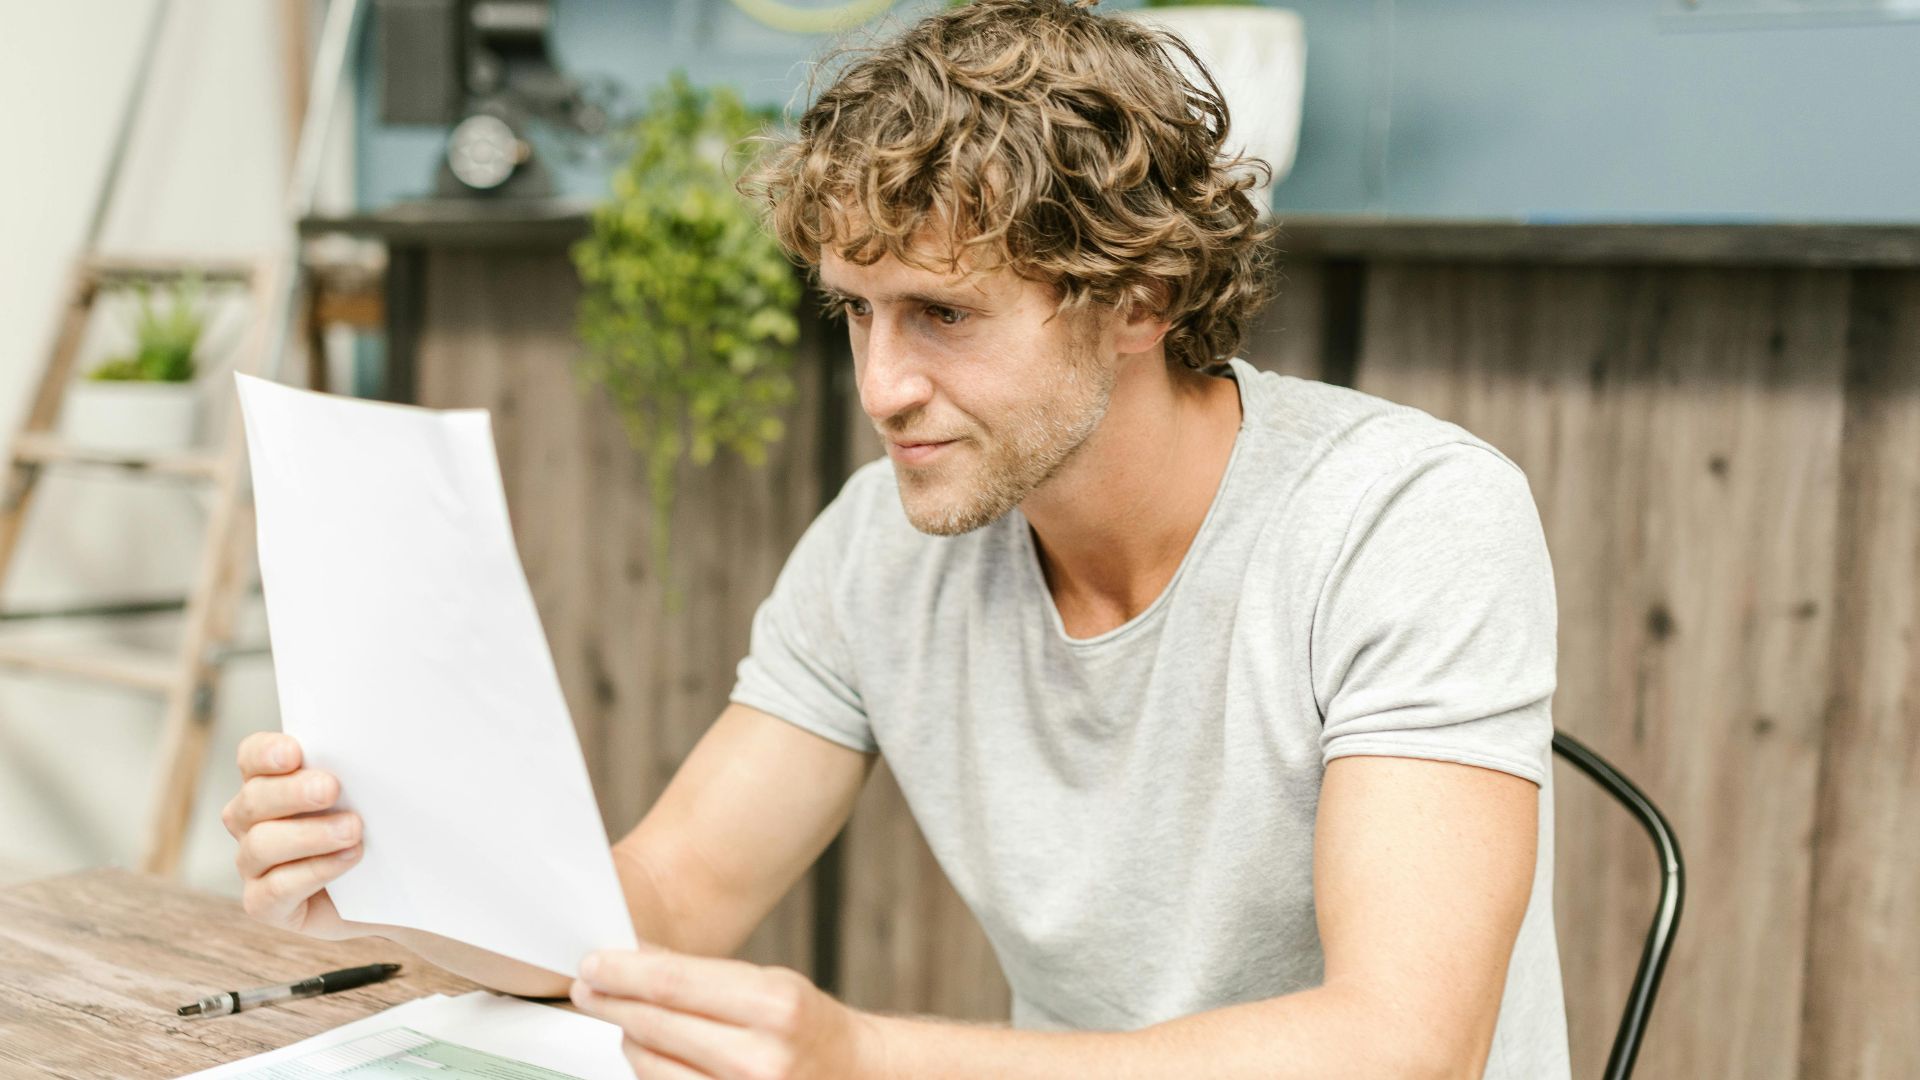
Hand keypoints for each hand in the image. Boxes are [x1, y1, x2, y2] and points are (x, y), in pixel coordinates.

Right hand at [220, 732, 366, 939]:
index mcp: (271, 784)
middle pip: (253, 799)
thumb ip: (359, 772)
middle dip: (292, 792)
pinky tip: (348, 859)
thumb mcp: (371, 795)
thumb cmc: (378, 830)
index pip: (251, 758)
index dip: (265, 753)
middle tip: (331, 789)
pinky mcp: (266, 904)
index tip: (294, 753)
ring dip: (308, 835)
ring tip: (353, 830)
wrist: (393, 890)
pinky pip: (275, 889)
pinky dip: (313, 871)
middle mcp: (252, 822)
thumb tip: (378, 747)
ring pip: (260, 844)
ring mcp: (254, 865)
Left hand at [570, 947, 883, 1079]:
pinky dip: (648, 1066)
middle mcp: (759, 1058)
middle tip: (588, 985)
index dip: (624, 971)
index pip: (676, 983)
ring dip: (627, 1036)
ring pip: (650, 1064)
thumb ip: (703, 975)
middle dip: (612, 1001)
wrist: (850, 1074)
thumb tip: (638, 958)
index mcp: (775, 1006)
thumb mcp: (769, 983)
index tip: (595, 963)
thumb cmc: (808, 1026)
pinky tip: (647, 1048)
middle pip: (656, 1024)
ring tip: (625, 1016)